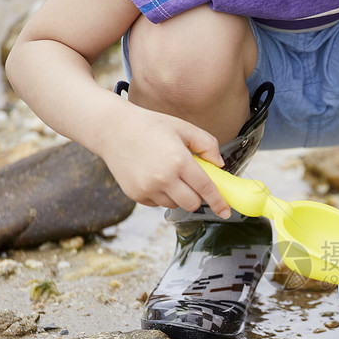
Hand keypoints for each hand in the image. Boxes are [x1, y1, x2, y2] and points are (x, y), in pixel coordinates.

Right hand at [99, 104, 230, 217]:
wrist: (112, 129)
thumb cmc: (150, 126)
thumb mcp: (183, 128)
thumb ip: (207, 144)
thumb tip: (219, 164)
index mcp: (179, 160)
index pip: (205, 188)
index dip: (219, 202)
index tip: (226, 212)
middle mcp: (163, 178)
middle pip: (192, 204)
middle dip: (198, 197)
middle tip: (192, 181)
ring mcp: (148, 188)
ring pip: (175, 205)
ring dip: (178, 195)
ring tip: (168, 173)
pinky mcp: (136, 195)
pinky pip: (158, 204)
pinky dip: (162, 195)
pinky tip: (153, 176)